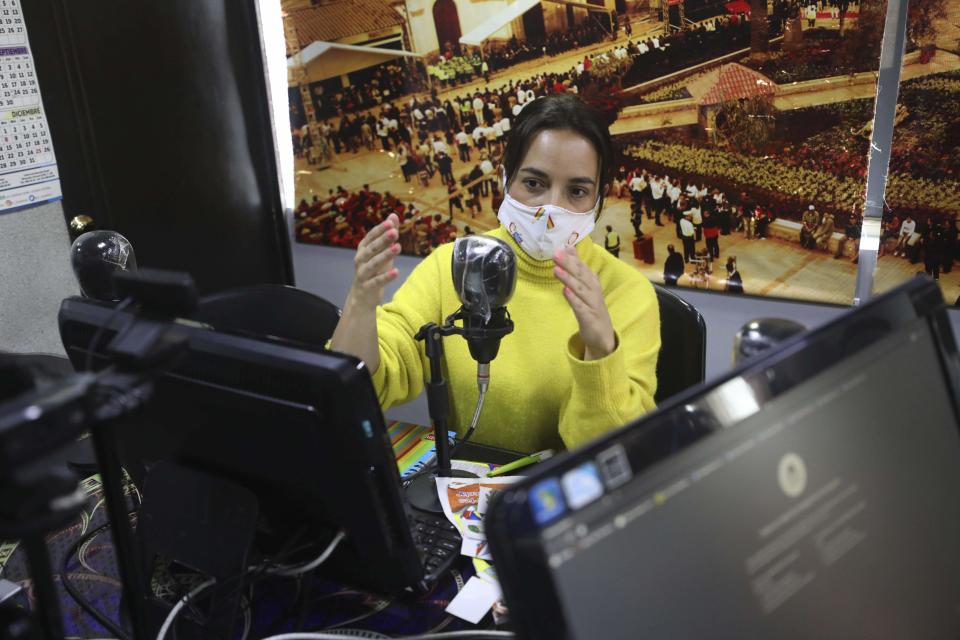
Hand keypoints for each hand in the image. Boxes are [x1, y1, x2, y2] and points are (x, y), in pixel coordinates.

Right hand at [347, 213, 401, 309]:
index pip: (370, 237)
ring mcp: (362, 274)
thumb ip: (388, 234)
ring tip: (398, 248)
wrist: (362, 296)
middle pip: (371, 249)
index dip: (380, 229)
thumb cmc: (374, 270)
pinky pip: (376, 282)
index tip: (391, 222)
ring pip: (373, 264)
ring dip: (385, 256)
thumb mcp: (382, 252)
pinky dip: (386, 277)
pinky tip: (396, 272)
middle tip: (394, 232)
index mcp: (363, 249)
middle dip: (383, 240)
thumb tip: (393, 215)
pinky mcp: (367, 288)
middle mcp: (360, 260)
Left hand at [553, 246, 615, 360]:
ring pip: (580, 290)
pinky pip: (580, 307)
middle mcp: (593, 292)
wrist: (603, 336)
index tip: (562, 247)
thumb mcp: (585, 286)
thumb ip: (577, 268)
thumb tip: (569, 248)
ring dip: (568, 279)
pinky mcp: (589, 318)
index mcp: (592, 283)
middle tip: (556, 254)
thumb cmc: (592, 308)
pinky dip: (573, 299)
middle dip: (569, 264)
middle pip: (581, 276)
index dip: (573, 258)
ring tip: (556, 269)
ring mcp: (592, 305)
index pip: (582, 268)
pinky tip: (565, 291)